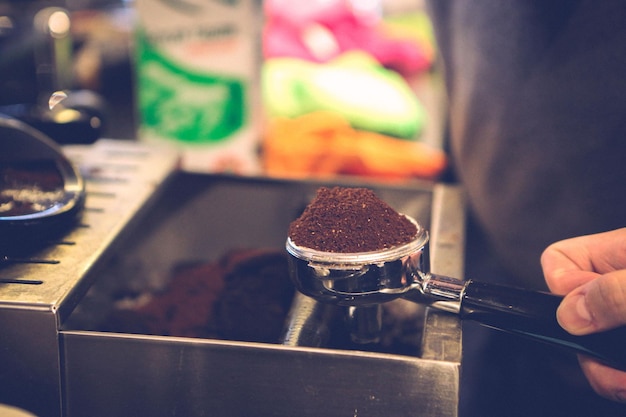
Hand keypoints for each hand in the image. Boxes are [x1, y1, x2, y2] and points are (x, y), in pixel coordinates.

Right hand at [541, 228, 625, 402]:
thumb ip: (614, 292)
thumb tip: (569, 314)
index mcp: (618, 254)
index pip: (559, 262)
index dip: (561, 288)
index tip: (585, 312)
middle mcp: (619, 286)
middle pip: (571, 315)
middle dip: (584, 347)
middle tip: (611, 362)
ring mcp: (624, 318)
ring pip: (593, 348)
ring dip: (606, 372)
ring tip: (624, 382)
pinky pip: (615, 367)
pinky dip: (620, 379)